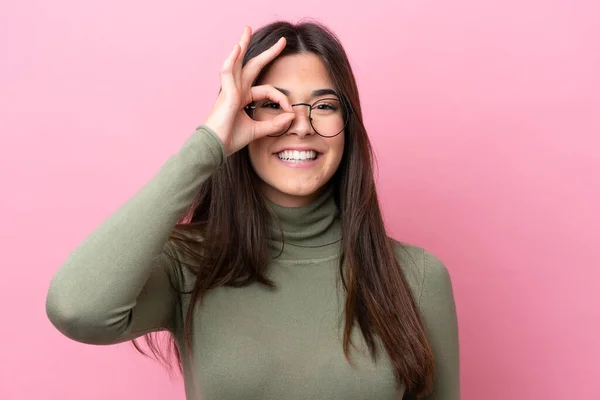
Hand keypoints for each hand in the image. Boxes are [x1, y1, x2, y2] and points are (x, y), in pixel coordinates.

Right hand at [203, 26, 295, 155]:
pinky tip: (237, 48)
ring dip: (242, 45)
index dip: (281, 99)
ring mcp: (230, 90)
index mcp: (242, 98)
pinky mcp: (226, 94)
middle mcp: (236, 90)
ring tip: (247, 30)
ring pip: (238, 62)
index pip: (267, 91)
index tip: (290, 111)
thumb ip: (273, 124)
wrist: (215, 147)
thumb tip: (291, 116)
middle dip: (267, 53)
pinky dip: (232, 59)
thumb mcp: (257, 130)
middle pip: (252, 66)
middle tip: (281, 41)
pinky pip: (227, 72)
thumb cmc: (230, 139)